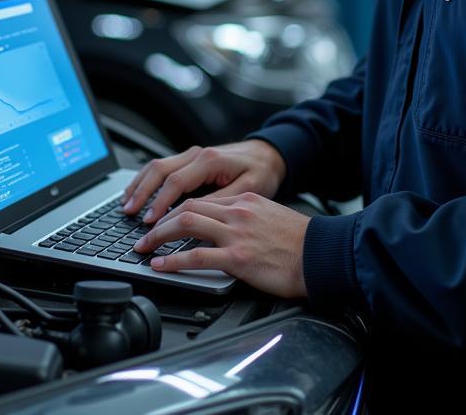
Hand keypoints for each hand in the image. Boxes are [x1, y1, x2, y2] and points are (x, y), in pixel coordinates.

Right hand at [121, 140, 286, 222]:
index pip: (176, 182)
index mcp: (210, 160)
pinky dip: (146, 180)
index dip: (160, 203)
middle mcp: (197, 154)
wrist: (270, 154)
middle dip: (141, 192)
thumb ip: (219, 201)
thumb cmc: (262, 171)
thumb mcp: (248, 189)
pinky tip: (138, 193)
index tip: (150, 222)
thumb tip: (194, 216)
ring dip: (139, 185)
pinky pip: (162, 167)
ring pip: (157, 166)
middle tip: (129, 214)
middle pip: (159, 170)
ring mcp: (192, 155)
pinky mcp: (191, 159)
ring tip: (126, 205)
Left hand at [134, 193, 309, 297]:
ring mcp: (236, 234)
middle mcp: (237, 212)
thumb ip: (245, 218)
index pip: (201, 199)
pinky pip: (195, 256)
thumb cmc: (299, 242)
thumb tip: (224, 228)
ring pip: (186, 224)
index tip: (162, 221)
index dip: (175, 210)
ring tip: (144, 247)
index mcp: (245, 201)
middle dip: (160, 220)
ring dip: (158, 236)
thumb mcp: (270, 217)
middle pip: (188, 207)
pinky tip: (160, 265)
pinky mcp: (237, 258)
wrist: (321, 255)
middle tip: (144, 234)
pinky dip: (172, 260)